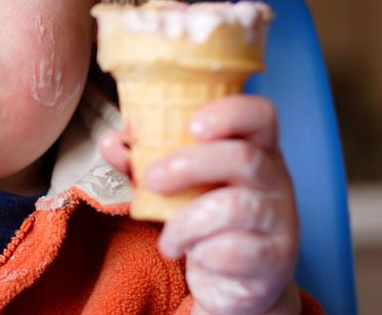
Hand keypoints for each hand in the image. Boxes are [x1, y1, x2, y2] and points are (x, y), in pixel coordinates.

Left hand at [100, 95, 300, 313]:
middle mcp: (275, 178)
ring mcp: (279, 220)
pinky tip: (193, 255)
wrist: (236, 279)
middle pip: (243, 157)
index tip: (191, 125)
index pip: (259, 114)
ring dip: (187, 221)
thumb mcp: (179, 184)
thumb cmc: (206, 216)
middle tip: (151, 180)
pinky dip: (204, 253)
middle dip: (188, 165)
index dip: (229, 113)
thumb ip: (144, 161)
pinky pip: (237, 250)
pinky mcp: (274, 259)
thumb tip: (111, 142)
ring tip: (168, 238)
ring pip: (236, 207)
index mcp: (255, 148)